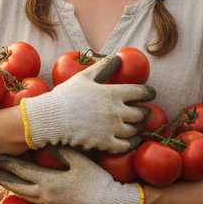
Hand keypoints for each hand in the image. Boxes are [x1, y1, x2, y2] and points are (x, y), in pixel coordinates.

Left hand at [0, 148, 142, 203]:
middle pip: (17, 186)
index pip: (22, 171)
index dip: (7, 164)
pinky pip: (35, 200)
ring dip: (11, 187)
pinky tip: (23, 189)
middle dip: (1, 179)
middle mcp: (45, 195)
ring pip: (24, 195)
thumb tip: (46, 141)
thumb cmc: (96, 180)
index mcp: (49, 182)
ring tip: (0, 181)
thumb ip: (61, 151)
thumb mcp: (79, 161)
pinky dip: (25, 193)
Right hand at [22, 53, 154, 152]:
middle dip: (144, 112)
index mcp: (114, 93)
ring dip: (137, 127)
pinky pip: (126, 145)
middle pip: (142, 113)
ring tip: (135, 126)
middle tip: (143, 112)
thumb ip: (103, 67)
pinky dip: (131, 143)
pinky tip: (130, 140)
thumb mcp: (84, 77)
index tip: (151, 94)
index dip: (150, 93)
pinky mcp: (105, 143)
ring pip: (135, 130)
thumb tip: (118, 57)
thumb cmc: (66, 95)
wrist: (51, 118)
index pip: (141, 92)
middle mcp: (117, 111)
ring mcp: (112, 128)